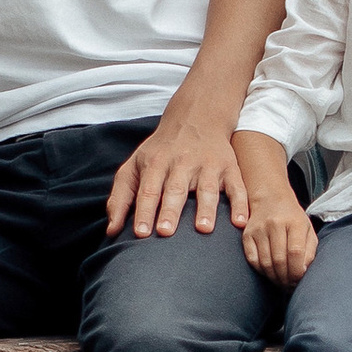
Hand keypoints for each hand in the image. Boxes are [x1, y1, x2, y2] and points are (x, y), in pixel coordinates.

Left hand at [108, 96, 250, 239]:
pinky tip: (239, 222)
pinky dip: (240, 204)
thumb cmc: (160, 151)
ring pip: (206, 188)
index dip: (143, 211)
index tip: (140, 234)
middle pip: (175, 189)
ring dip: (206, 208)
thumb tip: (111, 231)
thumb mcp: (134, 166)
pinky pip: (236, 187)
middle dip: (170, 210)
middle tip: (166, 232)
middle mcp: (181, 163)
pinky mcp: (229, 167)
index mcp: (156, 163)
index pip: (148, 190)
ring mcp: (207, 165)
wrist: (196, 117)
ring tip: (204, 229)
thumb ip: (120, 197)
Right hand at [241, 188, 317, 286]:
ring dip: (274, 278)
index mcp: (294, 222)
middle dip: (286, 279)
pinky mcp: (247, 235)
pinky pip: (253, 260)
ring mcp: (259, 229)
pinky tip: (270, 273)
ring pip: (265, 263)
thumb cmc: (292, 218)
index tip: (299, 280)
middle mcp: (275, 224)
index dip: (297, 271)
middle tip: (290, 286)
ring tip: (282, 282)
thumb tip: (303, 273)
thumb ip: (309, 251)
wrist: (270, 198)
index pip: (295, 252)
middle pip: (279, 260)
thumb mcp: (307, 230)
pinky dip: (262, 271)